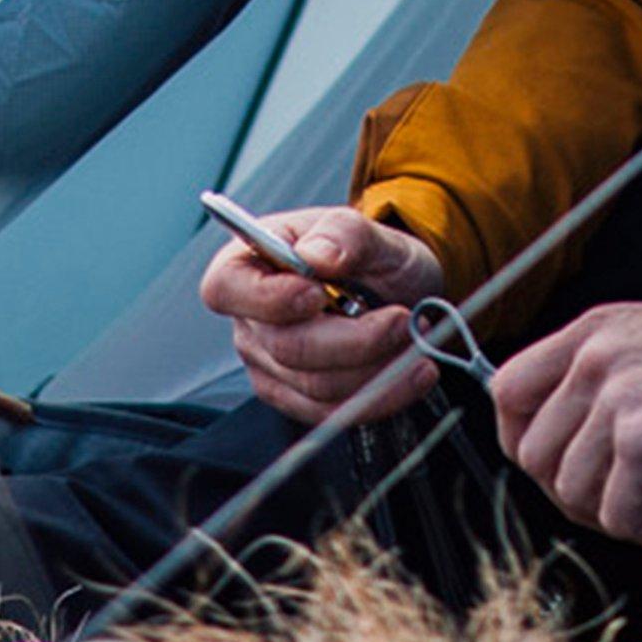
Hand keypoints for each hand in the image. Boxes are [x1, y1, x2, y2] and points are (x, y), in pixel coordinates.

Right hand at [203, 202, 448, 424]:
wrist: (396, 288)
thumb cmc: (368, 255)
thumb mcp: (367, 228)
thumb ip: (343, 233)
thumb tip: (318, 254)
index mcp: (247, 265)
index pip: (226, 289)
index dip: (269, 298)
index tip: (317, 293)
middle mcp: (250, 321)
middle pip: (287, 346)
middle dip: (356, 338)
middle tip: (404, 319)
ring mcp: (270, 366)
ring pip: (317, 386)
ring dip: (379, 368)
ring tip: (416, 337)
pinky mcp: (299, 400)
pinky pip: (336, 412)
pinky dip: (383, 394)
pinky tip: (414, 372)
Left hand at [491, 297, 641, 547]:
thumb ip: (603, 369)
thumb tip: (568, 428)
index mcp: (593, 331)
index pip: (507, 390)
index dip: (521, 439)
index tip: (557, 464)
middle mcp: (595, 361)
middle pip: (533, 455)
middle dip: (574, 491)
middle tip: (624, 497)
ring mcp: (616, 403)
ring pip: (572, 493)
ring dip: (617, 512)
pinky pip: (617, 518)